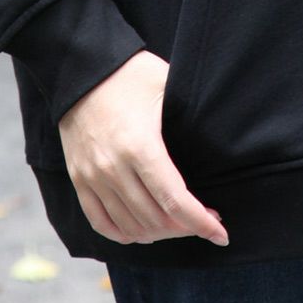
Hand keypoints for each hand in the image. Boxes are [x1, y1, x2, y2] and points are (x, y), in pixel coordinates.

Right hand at [57, 50, 229, 246]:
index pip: (175, 200)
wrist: (82, 69)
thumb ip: (190, 117)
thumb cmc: (130, 74)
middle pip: (155, 219)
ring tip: (178, 224)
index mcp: (140, 146)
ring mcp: (93, 176)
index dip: (200, 222)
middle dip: (186, 227)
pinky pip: (100, 222)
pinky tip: (144, 232)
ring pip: (130, 226)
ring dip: (159, 233)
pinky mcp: (79, 179)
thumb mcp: (166, 86)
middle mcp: (113, 168)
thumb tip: (222, 138)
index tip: (221, 233)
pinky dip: (124, 234)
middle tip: (205, 221)